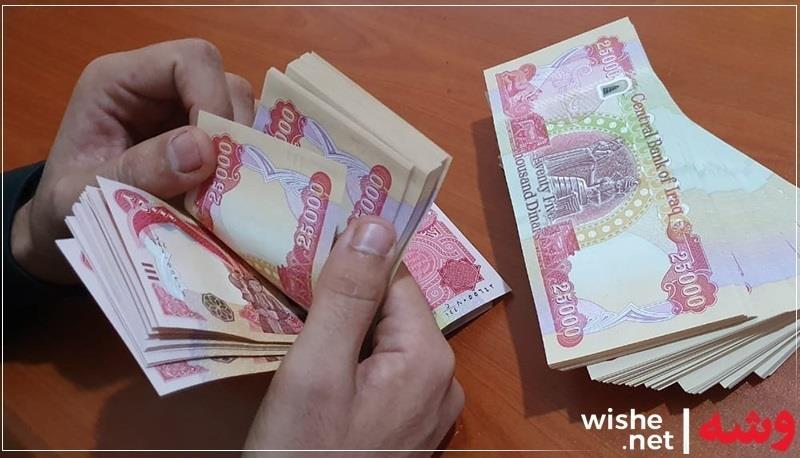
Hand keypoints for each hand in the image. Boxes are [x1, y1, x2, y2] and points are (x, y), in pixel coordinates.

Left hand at [10, 39, 254, 283]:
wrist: (69, 230)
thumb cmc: (67, 208)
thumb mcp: (87, 195)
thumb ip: (139, 171)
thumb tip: (202, 149)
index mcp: (118, 82)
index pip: (188, 60)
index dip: (211, 98)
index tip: (214, 154)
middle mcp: (158, 89)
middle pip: (223, 83)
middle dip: (232, 131)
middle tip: (224, 182)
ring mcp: (185, 113)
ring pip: (241, 111)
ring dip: (241, 152)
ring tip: (224, 193)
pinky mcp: (205, 140)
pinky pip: (243, 139)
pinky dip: (244, 165)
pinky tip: (229, 194)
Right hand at [244, 216, 463, 452]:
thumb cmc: (303, 451)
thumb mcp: (317, 368)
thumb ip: (348, 295)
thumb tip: (378, 221)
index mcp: (429, 357)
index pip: (395, 281)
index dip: (351, 270)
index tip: (308, 269)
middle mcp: (442, 381)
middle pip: (391, 311)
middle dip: (346, 306)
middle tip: (295, 309)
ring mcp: (427, 410)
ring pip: (384, 343)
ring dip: (345, 337)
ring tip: (301, 346)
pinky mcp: (407, 429)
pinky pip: (383, 376)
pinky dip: (351, 367)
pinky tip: (319, 381)